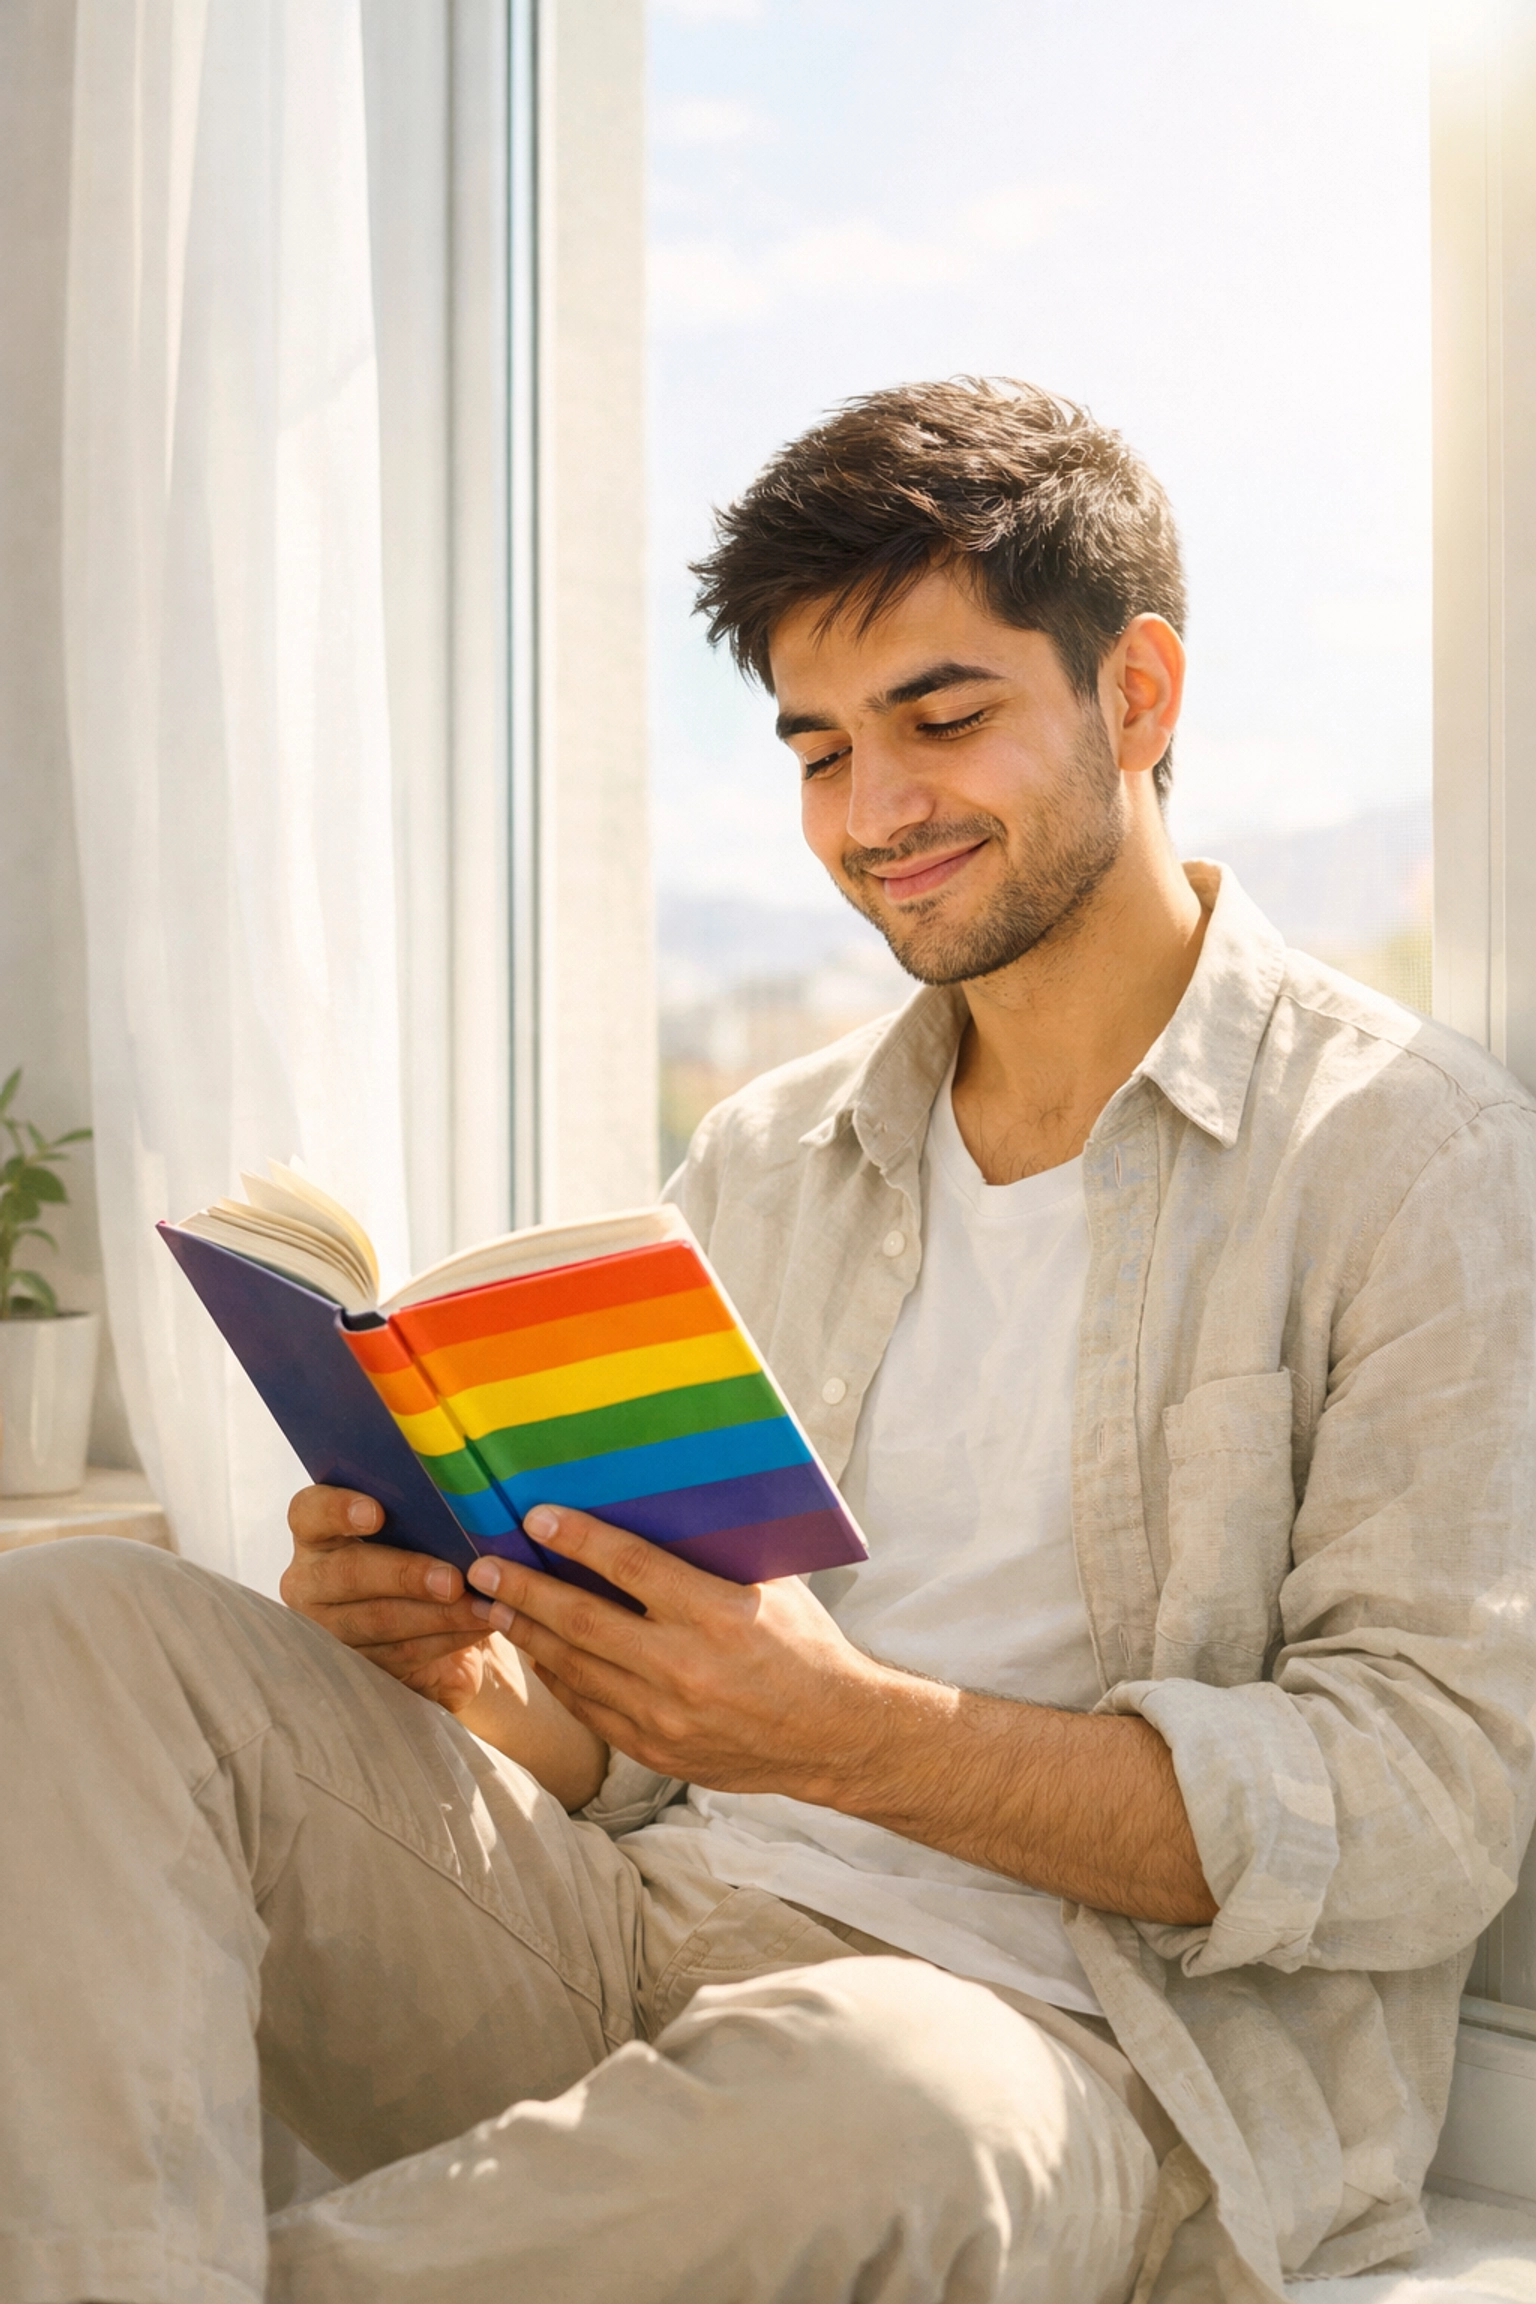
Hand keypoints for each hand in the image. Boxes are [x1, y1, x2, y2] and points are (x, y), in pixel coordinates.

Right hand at [281, 1485, 493, 1712]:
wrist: (437, 1618)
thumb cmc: (426, 1554)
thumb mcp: (420, 1530)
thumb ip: (423, 1514)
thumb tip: (463, 1502)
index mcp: (318, 1533)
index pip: (309, 1513)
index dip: (338, 1510)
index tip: (376, 1513)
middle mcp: (312, 1580)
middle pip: (348, 1573)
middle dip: (405, 1575)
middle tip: (453, 1580)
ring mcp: (328, 1628)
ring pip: (378, 1620)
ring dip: (437, 1615)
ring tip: (481, 1607)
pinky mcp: (357, 1665)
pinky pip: (401, 1653)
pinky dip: (446, 1639)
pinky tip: (478, 1626)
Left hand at [465, 1504, 888, 1799]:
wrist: (833, 1736)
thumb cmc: (805, 1646)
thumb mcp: (773, 1586)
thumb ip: (715, 1556)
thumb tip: (663, 1506)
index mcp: (719, 1615)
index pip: (631, 1568)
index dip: (579, 1540)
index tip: (536, 1519)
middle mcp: (685, 1666)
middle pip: (583, 1620)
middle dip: (525, 1589)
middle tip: (484, 1566)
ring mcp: (665, 1715)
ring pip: (575, 1668)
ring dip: (529, 1634)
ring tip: (494, 1606)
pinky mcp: (655, 1749)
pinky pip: (589, 1708)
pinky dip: (558, 1677)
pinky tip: (538, 1653)